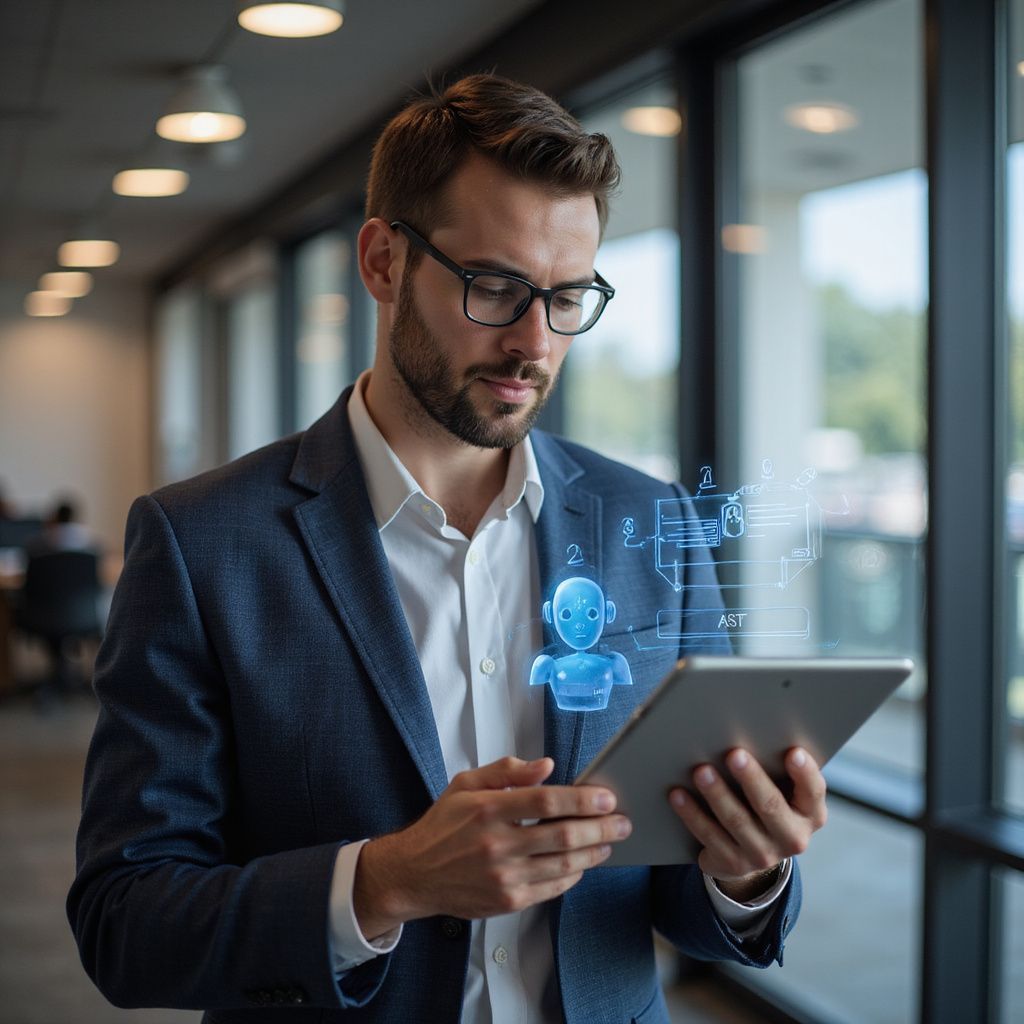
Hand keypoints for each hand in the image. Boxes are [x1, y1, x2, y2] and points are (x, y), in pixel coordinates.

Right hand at [353, 756, 630, 939]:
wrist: (415, 874)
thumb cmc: (443, 825)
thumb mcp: (466, 784)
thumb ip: (506, 771)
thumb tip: (546, 767)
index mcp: (488, 809)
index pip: (546, 801)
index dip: (582, 799)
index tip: (606, 797)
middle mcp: (498, 844)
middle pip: (563, 835)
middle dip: (601, 828)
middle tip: (622, 822)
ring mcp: (504, 877)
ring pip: (563, 865)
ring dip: (594, 853)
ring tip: (609, 842)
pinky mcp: (507, 900)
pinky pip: (552, 888)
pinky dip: (573, 875)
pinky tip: (582, 863)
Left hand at [669, 747, 826, 901]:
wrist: (752, 850)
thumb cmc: (767, 801)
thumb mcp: (783, 788)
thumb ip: (777, 766)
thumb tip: (751, 728)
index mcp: (810, 814)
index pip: (812, 792)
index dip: (804, 773)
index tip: (793, 752)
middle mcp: (792, 838)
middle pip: (770, 806)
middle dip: (751, 778)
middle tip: (734, 753)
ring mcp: (762, 855)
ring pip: (736, 821)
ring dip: (717, 794)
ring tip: (700, 771)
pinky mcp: (733, 863)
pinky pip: (709, 836)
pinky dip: (692, 813)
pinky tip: (678, 794)